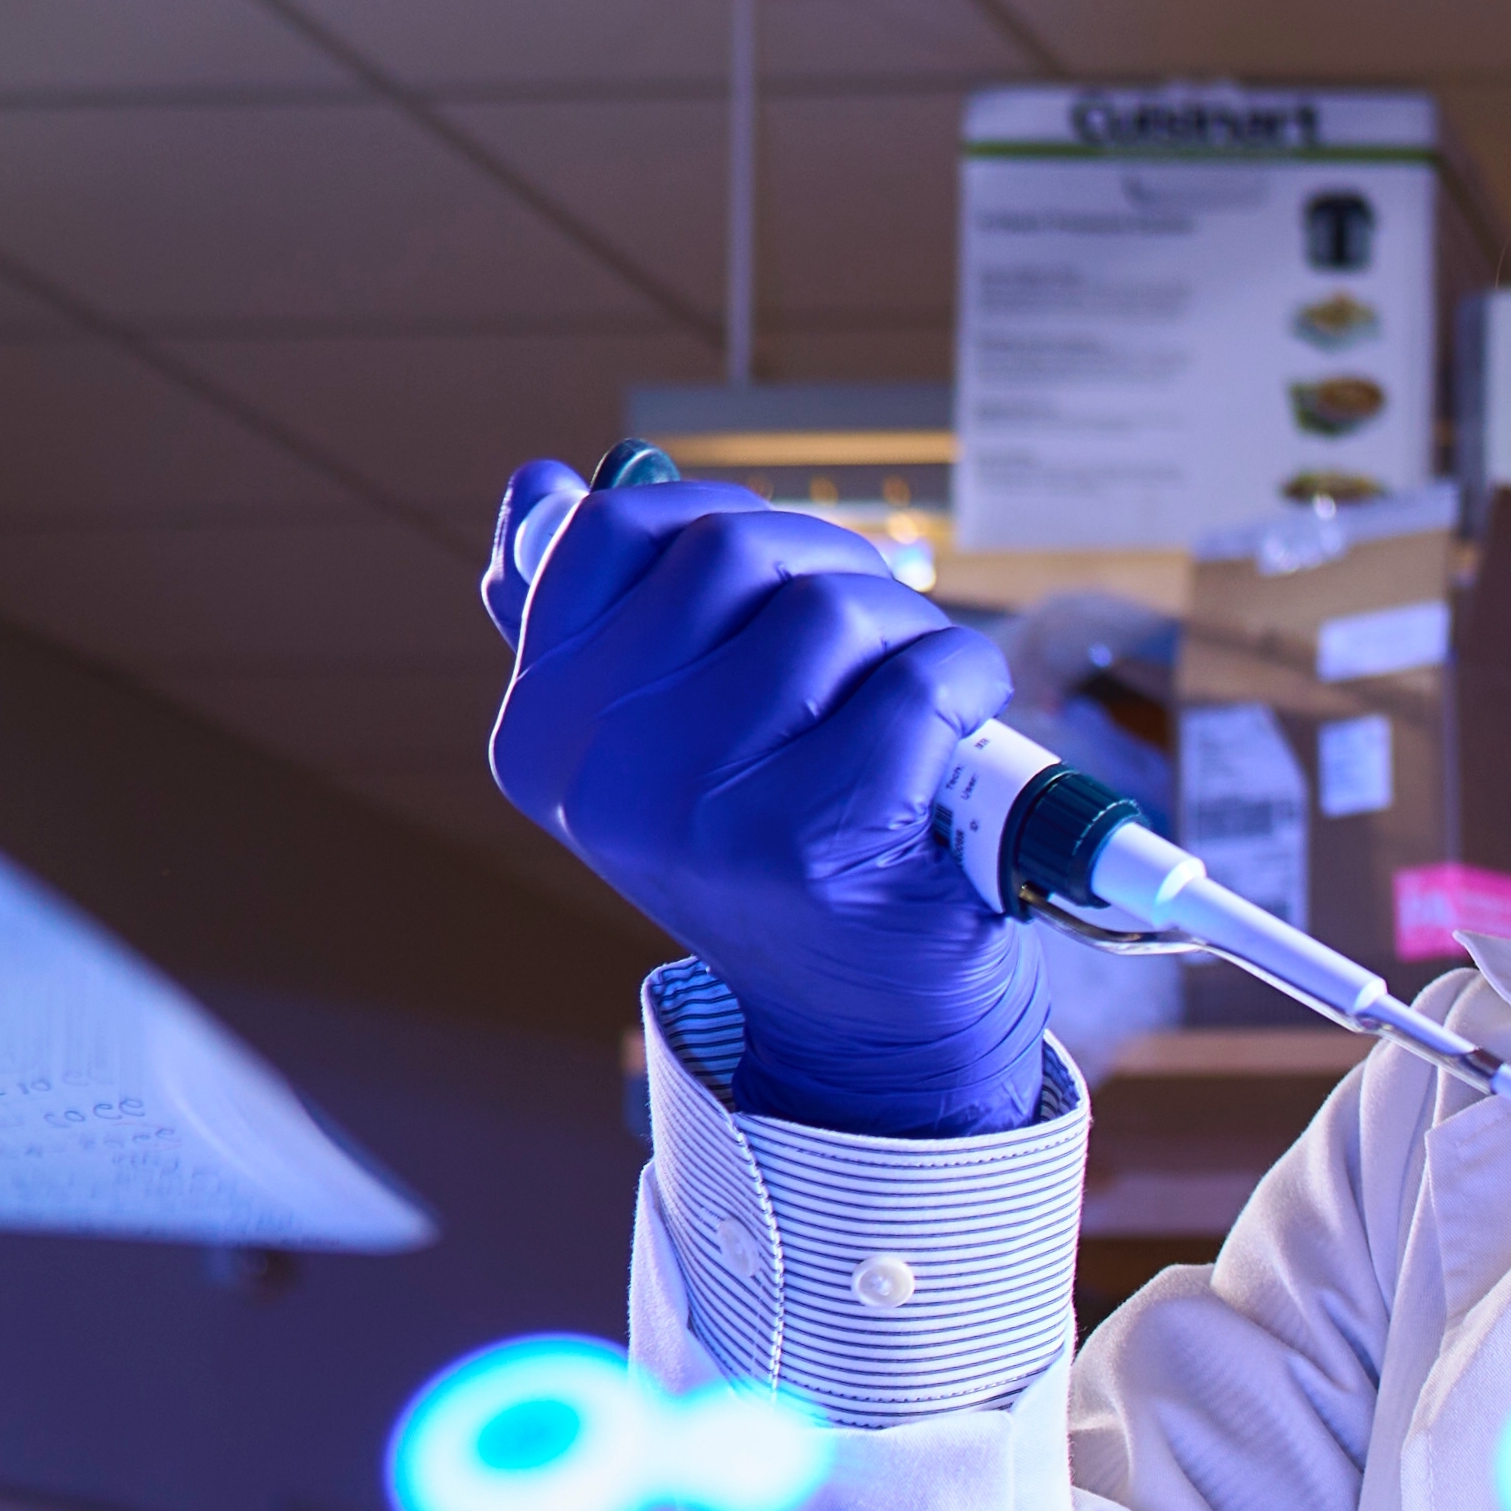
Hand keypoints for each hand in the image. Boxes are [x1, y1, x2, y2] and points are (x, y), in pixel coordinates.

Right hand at [478, 460, 1048, 1136]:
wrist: (863, 1025)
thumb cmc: (778, 854)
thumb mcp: (664, 747)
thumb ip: (602, 625)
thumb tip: (542, 484)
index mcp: (544, 734)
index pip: (615, 531)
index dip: (723, 516)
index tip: (779, 577)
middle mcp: (599, 775)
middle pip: (734, 550)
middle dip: (833, 567)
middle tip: (878, 638)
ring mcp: (701, 813)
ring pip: (831, 608)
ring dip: (909, 629)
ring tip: (921, 696)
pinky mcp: (816, 841)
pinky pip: (919, 681)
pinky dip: (968, 679)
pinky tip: (968, 722)